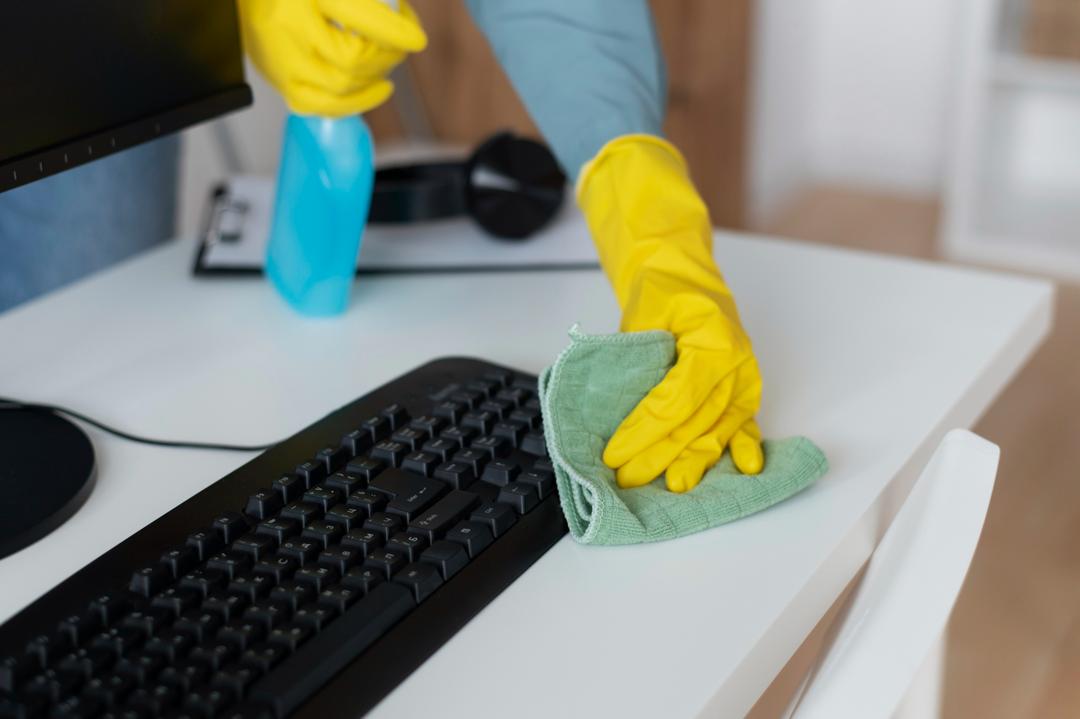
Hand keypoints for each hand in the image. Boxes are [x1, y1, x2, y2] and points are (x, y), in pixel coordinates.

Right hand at [238, 0, 426, 116]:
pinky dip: (349, 102)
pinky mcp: (275, 76)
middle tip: (400, 44)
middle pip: (351, 59)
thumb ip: (365, 3)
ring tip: (387, 65)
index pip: (358, 16)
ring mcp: (277, 59)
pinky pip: (314, 104)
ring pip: (338, 88)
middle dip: (386, 55)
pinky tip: (371, 90)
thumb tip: (397, 19)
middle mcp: (284, 29)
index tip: (415, 38)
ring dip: (373, 80)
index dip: (394, 31)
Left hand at [577, 135, 763, 492]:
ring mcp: (745, 379)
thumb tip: (615, 412)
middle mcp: (737, 364)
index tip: (616, 453)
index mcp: (713, 341)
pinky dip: (744, 448)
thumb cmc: (663, 292)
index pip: (674, 401)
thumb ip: (636, 360)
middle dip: (659, 455)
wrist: (685, 273)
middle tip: (628, 479)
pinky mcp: (745, 391)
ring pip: (719, 430)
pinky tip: (748, 469)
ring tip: (674, 487)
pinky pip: (746, 424)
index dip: (643, 432)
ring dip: (695, 461)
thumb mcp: (643, 316)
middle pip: (696, 422)